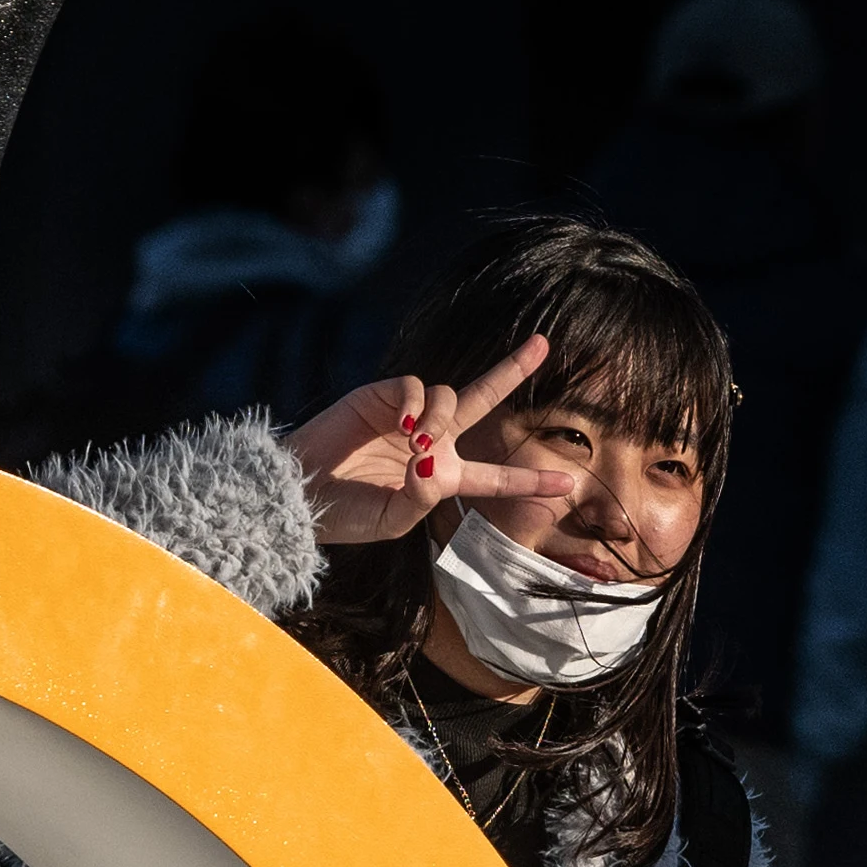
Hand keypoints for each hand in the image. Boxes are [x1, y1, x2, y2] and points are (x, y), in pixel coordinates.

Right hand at [288, 334, 577, 549]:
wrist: (298, 492)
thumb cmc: (344, 515)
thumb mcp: (390, 522)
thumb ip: (421, 500)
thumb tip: (434, 463)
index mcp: (441, 477)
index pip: (494, 477)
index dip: (529, 481)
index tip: (567, 485)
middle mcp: (432, 441)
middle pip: (483, 399)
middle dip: (512, 370)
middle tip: (543, 344)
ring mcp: (408, 415)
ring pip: (450, 396)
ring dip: (443, 417)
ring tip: (416, 442)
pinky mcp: (382, 396)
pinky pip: (415, 387)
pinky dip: (416, 404)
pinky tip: (403, 425)